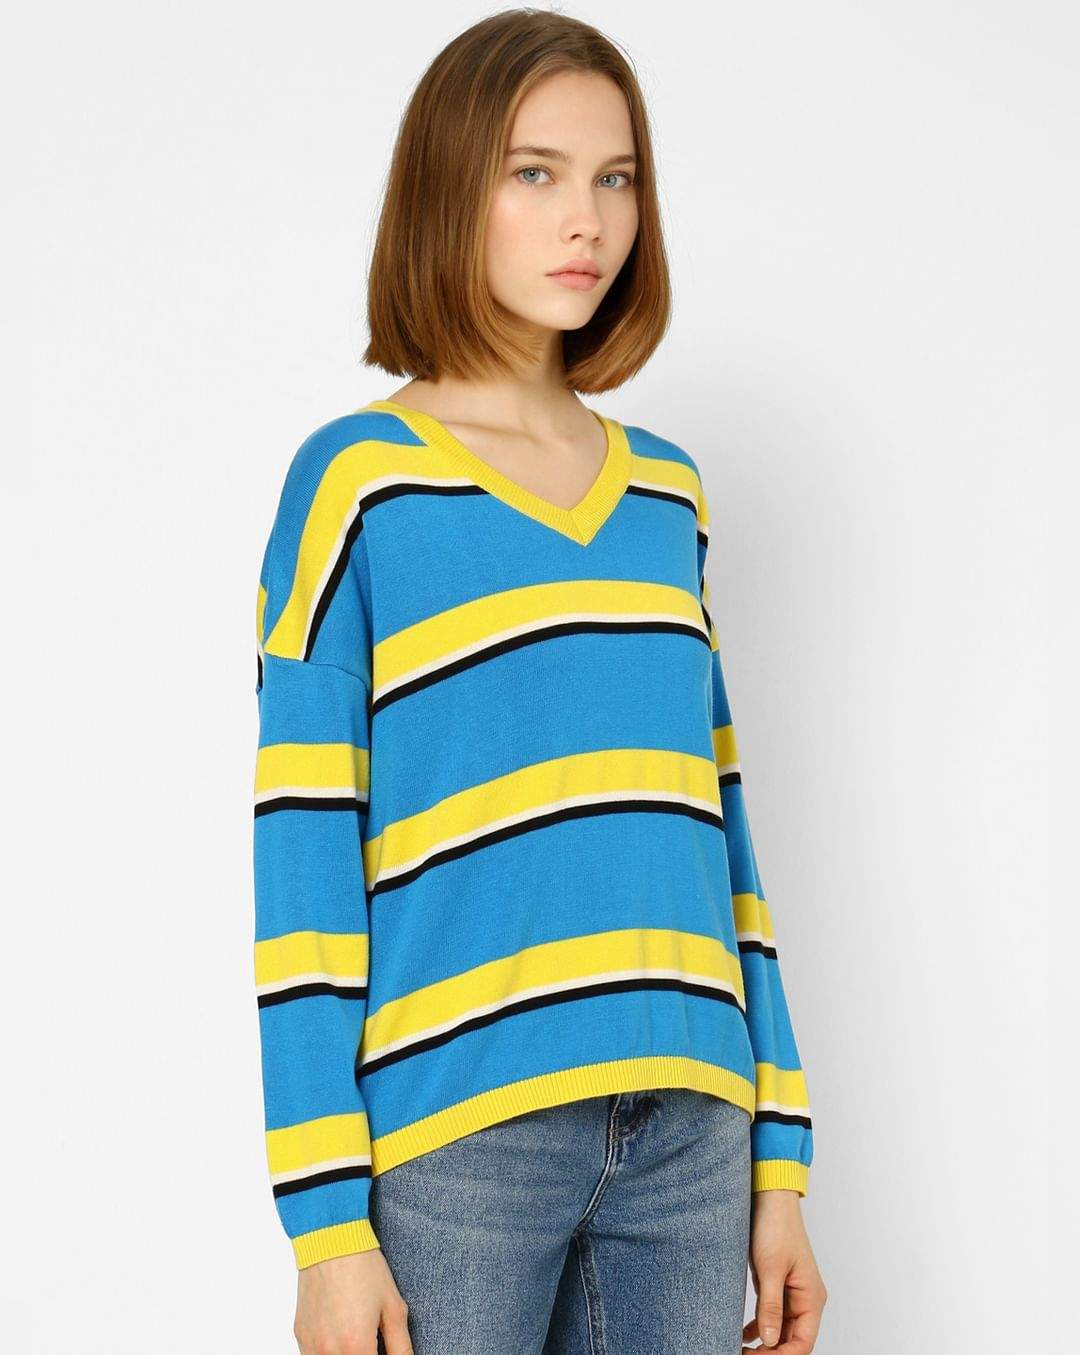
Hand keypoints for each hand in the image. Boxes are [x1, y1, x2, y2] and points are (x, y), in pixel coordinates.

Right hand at [294, 1247, 412, 1353]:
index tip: (382, 1350)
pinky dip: (329, 1352)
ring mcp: (311, 1345)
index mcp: (356, 1346)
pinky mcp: (300, 1336)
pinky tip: (340, 1334)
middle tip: (372, 1342)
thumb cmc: (364, 1268)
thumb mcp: (393, 1307)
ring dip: (346, 1354)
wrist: (331, 1239)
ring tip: (356, 1335)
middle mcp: (329, 1351)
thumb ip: (401, 1347)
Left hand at [741, 1191, 826, 1352]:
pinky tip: (743, 1334)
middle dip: (769, 1352)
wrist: (770, 1197)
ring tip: (739, 1347)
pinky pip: (773, 1315)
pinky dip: (760, 1328)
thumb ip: (771, 1307)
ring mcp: (792, 1293)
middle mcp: (806, 1299)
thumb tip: (770, 1342)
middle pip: (791, 1340)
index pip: (802, 1343)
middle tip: (741, 1354)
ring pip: (781, 1330)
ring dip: (764, 1343)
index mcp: (812, 1298)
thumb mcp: (770, 1268)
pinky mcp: (778, 1285)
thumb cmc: (775, 1226)